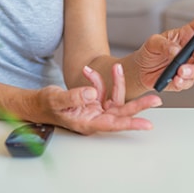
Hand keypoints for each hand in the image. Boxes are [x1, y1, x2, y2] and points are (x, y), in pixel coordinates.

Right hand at [36, 63, 161, 134]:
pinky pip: (102, 89)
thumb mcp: (57, 99)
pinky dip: (98, 79)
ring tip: (115, 67)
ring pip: (114, 96)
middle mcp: (94, 117)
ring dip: (116, 81)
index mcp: (87, 123)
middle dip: (139, 104)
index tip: (147, 124)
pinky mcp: (93, 101)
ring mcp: (95, 109)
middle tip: (156, 99)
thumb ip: (74, 97)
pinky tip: (88, 71)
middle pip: (121, 112)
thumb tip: (93, 94)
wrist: (38, 103)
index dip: (131, 123)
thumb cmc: (45, 105)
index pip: (113, 124)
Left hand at [135, 9, 193, 91]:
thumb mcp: (153, 42)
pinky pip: (190, 82)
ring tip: (180, 71)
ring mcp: (191, 65)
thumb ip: (164, 44)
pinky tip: (176, 80)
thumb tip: (176, 51)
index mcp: (187, 34)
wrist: (141, 70)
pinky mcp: (186, 80)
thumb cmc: (151, 52)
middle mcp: (193, 49)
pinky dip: (183, 81)